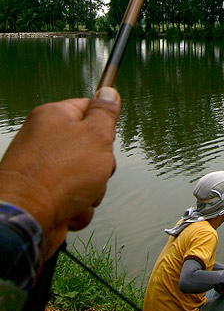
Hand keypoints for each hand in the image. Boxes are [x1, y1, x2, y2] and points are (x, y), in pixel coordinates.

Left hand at [0, 87, 120, 258]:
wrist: (27, 219)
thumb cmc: (60, 174)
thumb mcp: (95, 135)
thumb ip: (105, 114)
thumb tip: (108, 92)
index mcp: (53, 118)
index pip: (87, 107)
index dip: (104, 122)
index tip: (109, 135)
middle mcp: (45, 142)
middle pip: (91, 147)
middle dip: (101, 165)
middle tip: (95, 169)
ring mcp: (45, 171)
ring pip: (87, 177)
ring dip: (92, 191)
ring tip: (80, 196)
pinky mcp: (47, 197)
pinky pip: (76, 199)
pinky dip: (78, 208)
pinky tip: (69, 211)